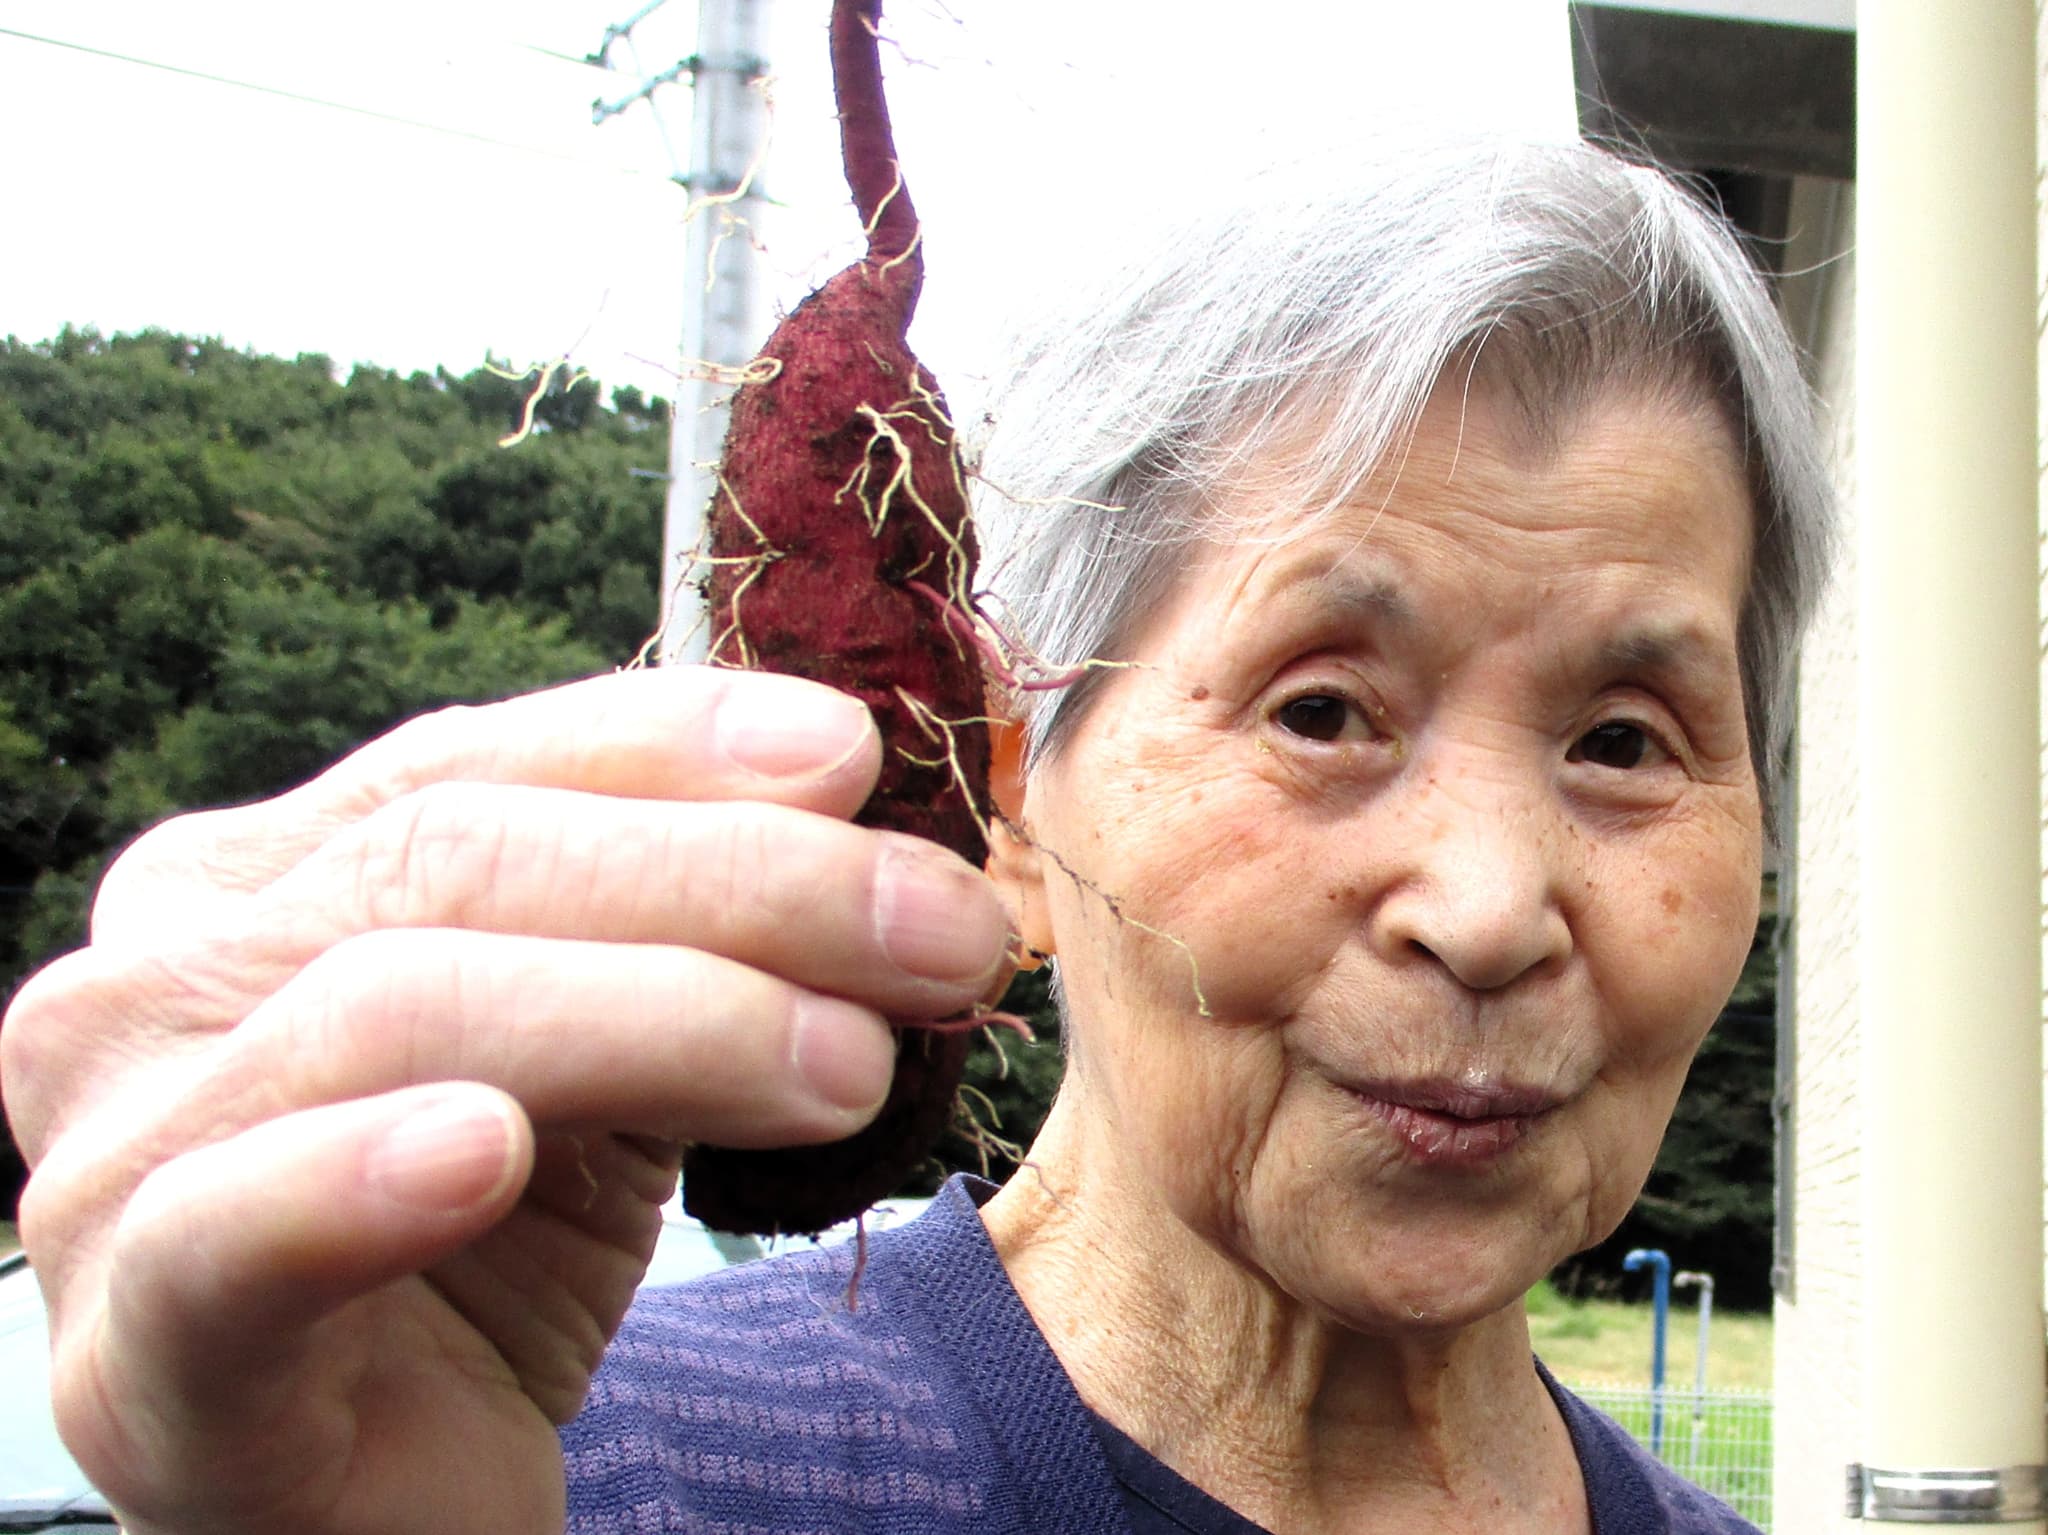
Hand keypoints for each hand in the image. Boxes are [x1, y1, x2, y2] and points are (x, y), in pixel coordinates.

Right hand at [0, 666, 1011, 1534]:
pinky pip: (228, 1237)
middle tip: (939, 933)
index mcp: (247, 882)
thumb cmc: (498, 1238)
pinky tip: (484, 1155)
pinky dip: (359, 1179)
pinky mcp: (137, 1350)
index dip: (672, 750)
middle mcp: (149, 985)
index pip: (468, 764)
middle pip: (453, 865)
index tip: (862, 761)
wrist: (400, 1488)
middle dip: (735, 885)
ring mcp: (112, 1159)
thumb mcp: (606, 1039)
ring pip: (392, 1011)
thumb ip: (677, 911)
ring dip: (665, 1019)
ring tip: (849, 1066)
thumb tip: (844, 767)